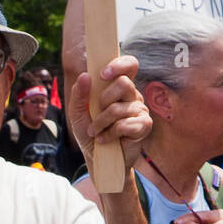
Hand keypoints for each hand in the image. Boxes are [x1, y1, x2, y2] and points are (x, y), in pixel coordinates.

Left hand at [68, 54, 151, 173]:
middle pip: (124, 83)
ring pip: (119, 108)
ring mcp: (140, 110)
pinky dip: (110, 134)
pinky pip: (126, 124)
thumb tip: (85, 76)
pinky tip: (105, 139)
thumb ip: (79, 95)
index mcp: (118, 87)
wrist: (98, 158)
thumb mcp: (78, 113)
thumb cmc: (90, 132)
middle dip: (104, 100)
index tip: (103, 74)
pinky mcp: (144, 126)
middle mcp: (132, 95)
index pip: (130, 65)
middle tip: (96, 113)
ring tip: (95, 132)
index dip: (119, 65)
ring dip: (101, 122)